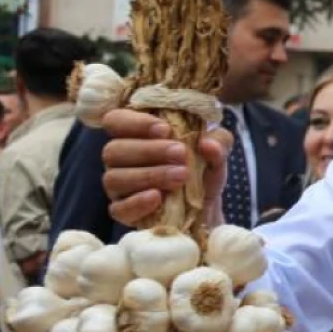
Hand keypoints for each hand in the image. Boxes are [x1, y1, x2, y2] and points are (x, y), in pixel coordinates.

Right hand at [99, 108, 231, 225]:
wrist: (206, 207)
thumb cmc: (202, 170)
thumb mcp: (217, 152)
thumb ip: (218, 141)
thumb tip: (208, 144)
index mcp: (135, 134)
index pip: (115, 120)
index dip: (135, 123)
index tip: (166, 130)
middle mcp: (120, 158)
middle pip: (113, 150)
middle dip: (149, 150)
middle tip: (181, 154)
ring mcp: (118, 186)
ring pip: (114, 178)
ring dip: (150, 175)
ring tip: (181, 176)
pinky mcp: (122, 211)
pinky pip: (119, 208)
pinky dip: (138, 202)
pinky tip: (157, 197)